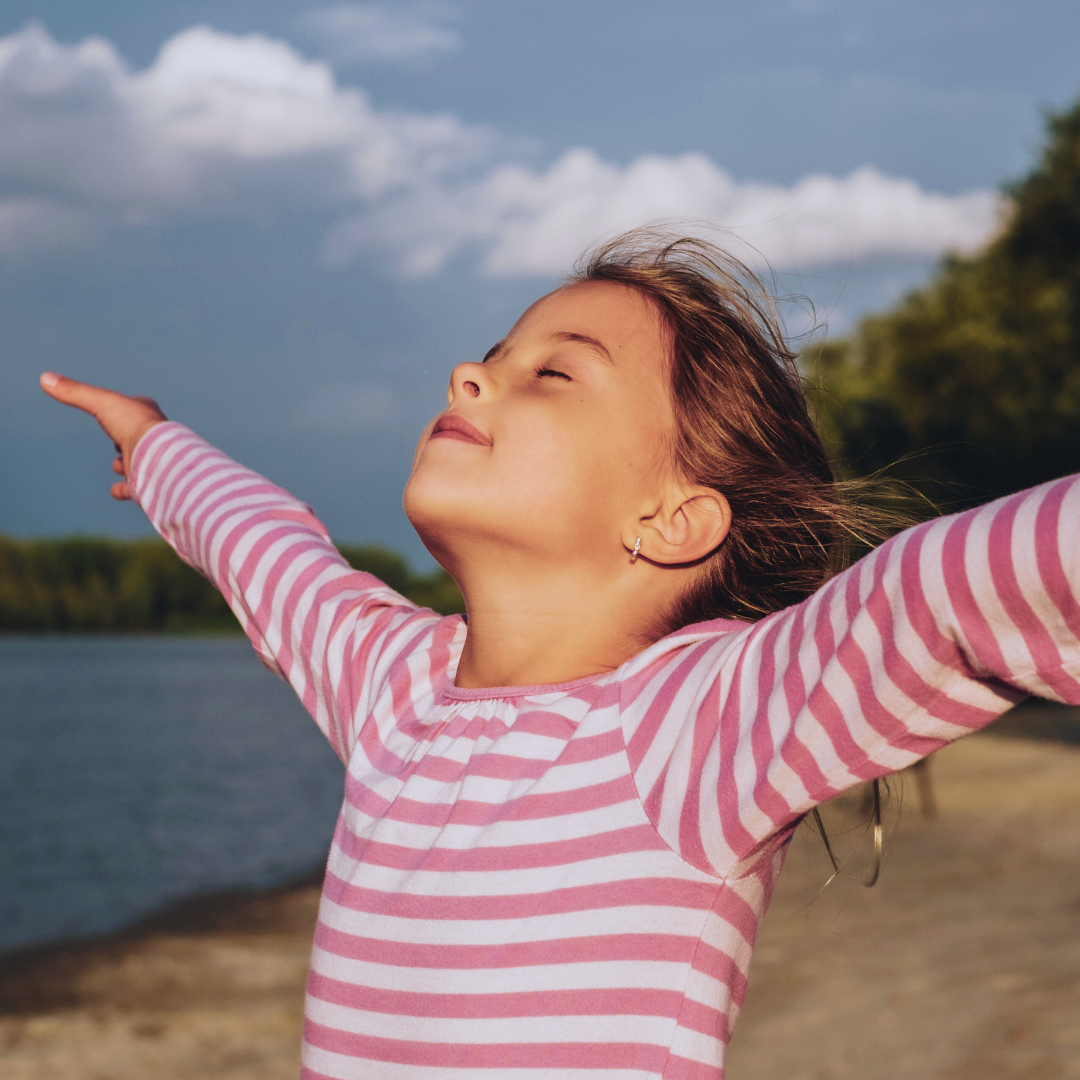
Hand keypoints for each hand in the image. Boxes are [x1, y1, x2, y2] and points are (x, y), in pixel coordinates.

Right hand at [40, 372, 167, 500]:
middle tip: (118, 441)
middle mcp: (151, 438)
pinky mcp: (146, 483)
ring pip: (138, 462)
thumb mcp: (101, 402)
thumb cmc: (133, 424)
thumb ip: (74, 392)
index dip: (128, 409)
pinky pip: (135, 489)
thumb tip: (45, 378)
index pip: (137, 409)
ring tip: (118, 464)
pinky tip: (116, 490)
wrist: (157, 456)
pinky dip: (124, 490)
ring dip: (126, 464)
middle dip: (126, 438)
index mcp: (146, 416)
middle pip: (138, 437)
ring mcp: (149, 461)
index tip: (120, 408)